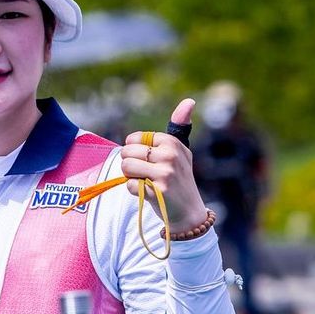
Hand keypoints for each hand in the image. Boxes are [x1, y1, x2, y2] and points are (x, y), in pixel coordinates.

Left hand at [121, 98, 208, 228]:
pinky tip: (150, 193)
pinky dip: (134, 191)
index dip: (135, 151)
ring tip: (147, 182)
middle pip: (126, 152)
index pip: (134, 139)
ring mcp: (165, 173)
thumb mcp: (180, 151)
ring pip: (126, 167)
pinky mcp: (158, 190)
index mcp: (172, 142)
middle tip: (148, 174)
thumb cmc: (179, 179)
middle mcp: (170, 155)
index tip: (150, 160)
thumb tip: (189, 101)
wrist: (189, 212)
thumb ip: (179, 126)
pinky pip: (129, 185)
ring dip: (131, 177)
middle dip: (131, 165)